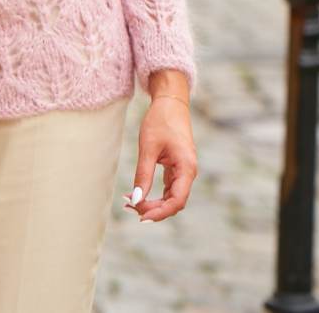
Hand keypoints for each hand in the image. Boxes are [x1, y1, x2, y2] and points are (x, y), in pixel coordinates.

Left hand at [123, 96, 197, 222]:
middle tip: (130, 208)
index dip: (160, 212)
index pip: (176, 201)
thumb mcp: (148, 147)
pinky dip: (154, 193)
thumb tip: (136, 199)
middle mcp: (188, 172)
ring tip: (130, 203)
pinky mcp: (176, 167)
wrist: (170, 102)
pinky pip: (167, 187)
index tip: (141, 216)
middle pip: (174, 202)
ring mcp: (183, 170)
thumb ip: (143, 174)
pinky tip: (137, 194)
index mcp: (187, 168)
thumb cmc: (160, 121)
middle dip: (153, 209)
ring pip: (170, 196)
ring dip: (153, 203)